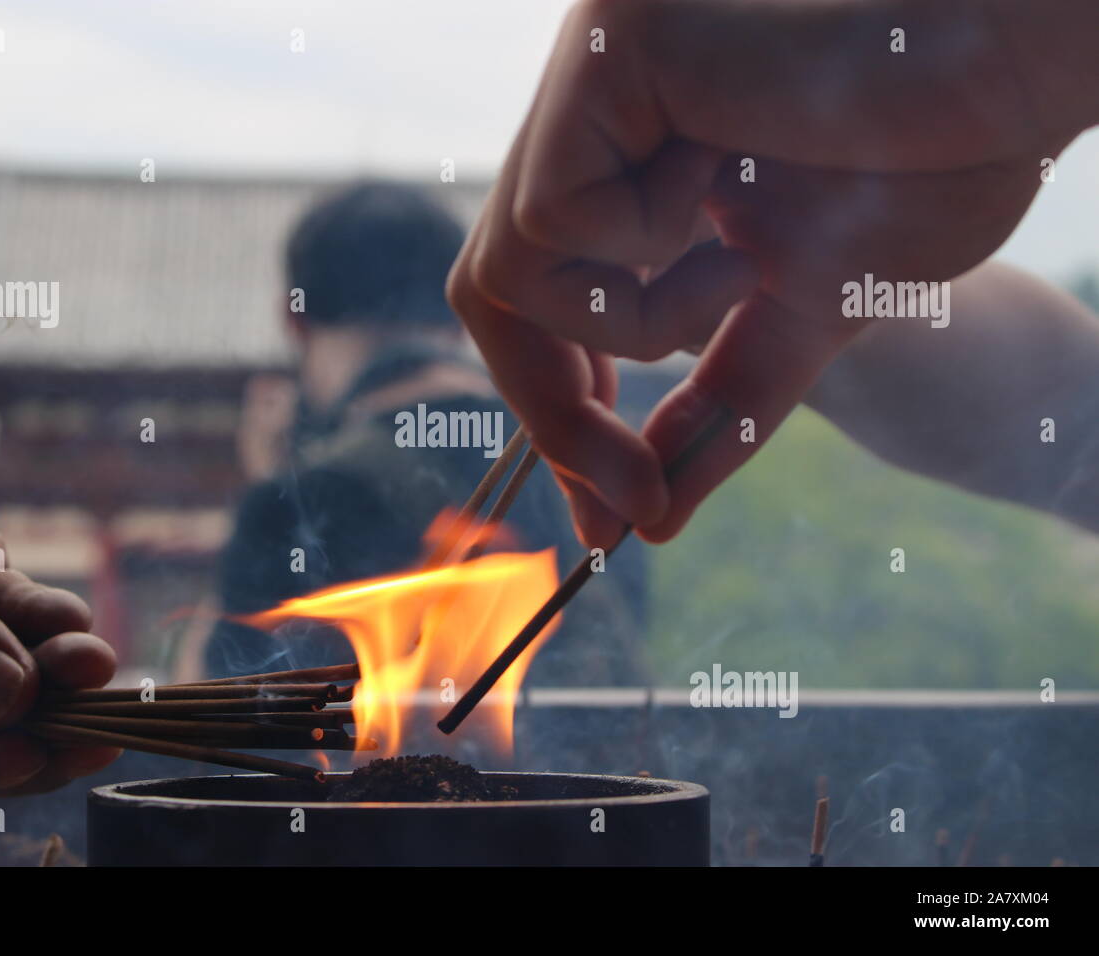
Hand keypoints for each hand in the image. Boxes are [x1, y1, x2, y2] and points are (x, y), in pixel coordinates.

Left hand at [448, 0, 1087, 545]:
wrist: (1012, 71)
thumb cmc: (928, 167)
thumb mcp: (797, 316)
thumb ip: (718, 406)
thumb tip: (650, 519)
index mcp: (627, 163)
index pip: (538, 304)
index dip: (561, 412)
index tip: (613, 514)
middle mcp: (589, 116)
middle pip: (493, 295)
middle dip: (557, 414)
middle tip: (628, 498)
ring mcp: (587, 76)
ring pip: (503, 274)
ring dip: (627, 326)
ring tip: (741, 267)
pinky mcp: (601, 49)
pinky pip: (550, 220)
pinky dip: (639, 260)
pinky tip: (731, 194)